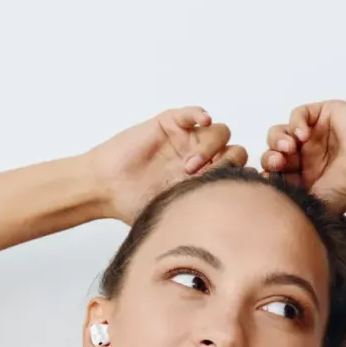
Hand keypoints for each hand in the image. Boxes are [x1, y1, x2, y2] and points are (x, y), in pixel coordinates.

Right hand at [83, 107, 248, 223]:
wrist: (106, 188)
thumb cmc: (135, 204)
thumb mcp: (176, 214)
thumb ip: (203, 215)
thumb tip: (233, 233)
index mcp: (207, 180)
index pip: (239, 173)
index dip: (238, 178)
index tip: (225, 190)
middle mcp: (201, 158)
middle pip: (236, 151)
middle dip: (227, 162)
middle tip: (205, 177)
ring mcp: (187, 140)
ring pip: (220, 132)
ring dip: (210, 146)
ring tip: (189, 165)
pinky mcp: (171, 123)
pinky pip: (194, 113)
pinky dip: (200, 114)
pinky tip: (202, 122)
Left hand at [259, 100, 345, 212]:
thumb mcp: (315, 200)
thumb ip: (291, 196)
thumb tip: (265, 200)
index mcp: (306, 177)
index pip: (275, 173)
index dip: (268, 173)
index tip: (269, 178)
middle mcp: (309, 156)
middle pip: (274, 152)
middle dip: (271, 157)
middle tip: (278, 162)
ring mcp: (316, 135)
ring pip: (281, 132)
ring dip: (279, 139)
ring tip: (290, 147)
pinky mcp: (323, 114)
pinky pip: (298, 114)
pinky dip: (295, 122)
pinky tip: (303, 135)